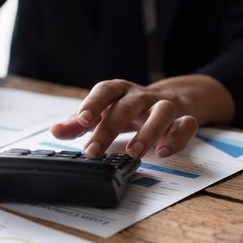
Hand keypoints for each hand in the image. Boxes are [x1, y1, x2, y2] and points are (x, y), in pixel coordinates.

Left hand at [51, 75, 234, 158]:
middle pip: (127, 106)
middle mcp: (141, 96)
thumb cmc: (129, 109)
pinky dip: (176, 138)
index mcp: (119, 91)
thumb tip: (55, 131)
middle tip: (93, 151)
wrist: (173, 99)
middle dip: (109, 128)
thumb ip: (79, 123)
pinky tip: (162, 152)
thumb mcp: (103, 113)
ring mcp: (164, 106)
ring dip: (147, 131)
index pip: (104, 91)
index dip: (92, 103)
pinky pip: (186, 125)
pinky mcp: (184, 118)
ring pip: (161, 111)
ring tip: (132, 152)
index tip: (81, 120)